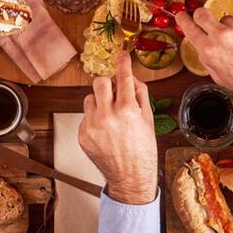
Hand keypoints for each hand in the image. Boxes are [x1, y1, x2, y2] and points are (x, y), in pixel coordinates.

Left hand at [79, 51, 157, 204]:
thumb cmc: (143, 150)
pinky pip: (86, 116)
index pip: (123, 78)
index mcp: (128, 111)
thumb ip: (140, 95)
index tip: (122, 54)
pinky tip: (105, 132)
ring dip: (99, 102)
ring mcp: (93, 127)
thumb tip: (131, 78)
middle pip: (100, 82)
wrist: (130, 177)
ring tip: (110, 117)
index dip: (123, 63)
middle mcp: (108, 117)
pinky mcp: (83, 135)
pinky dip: (94, 119)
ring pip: (89, 98)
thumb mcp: (148, 120)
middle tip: (114, 92)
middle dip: (107, 84)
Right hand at [176, 9, 232, 110]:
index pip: (189, 26)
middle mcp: (221, 35)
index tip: (181, 15)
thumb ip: (206, 58)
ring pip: (226, 19)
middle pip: (202, 13)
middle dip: (200, 15)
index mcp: (209, 50)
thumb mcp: (217, 76)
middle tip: (204, 20)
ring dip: (229, 28)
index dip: (183, 19)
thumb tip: (201, 44)